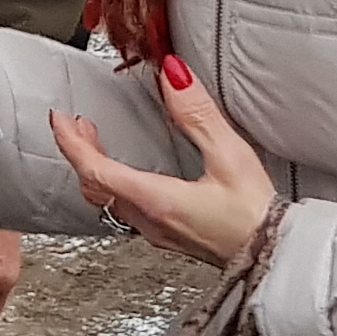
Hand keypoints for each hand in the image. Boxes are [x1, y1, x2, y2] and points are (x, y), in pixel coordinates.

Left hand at [50, 53, 275, 266]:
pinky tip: (128, 174)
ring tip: (95, 143)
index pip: (95, 170)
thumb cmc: (258, 215)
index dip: (71, 142)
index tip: (59, 118)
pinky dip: (114, 185)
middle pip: (95, 187)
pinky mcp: (170, 237)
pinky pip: (125, 210)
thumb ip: (197, 114)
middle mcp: (150, 220)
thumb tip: (172, 76)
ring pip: (107, 202)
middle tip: (75, 125)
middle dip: (80, 152)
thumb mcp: (231, 156)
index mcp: (157, 200)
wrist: (277, 259)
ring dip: (95, 170)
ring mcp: (157, 233)